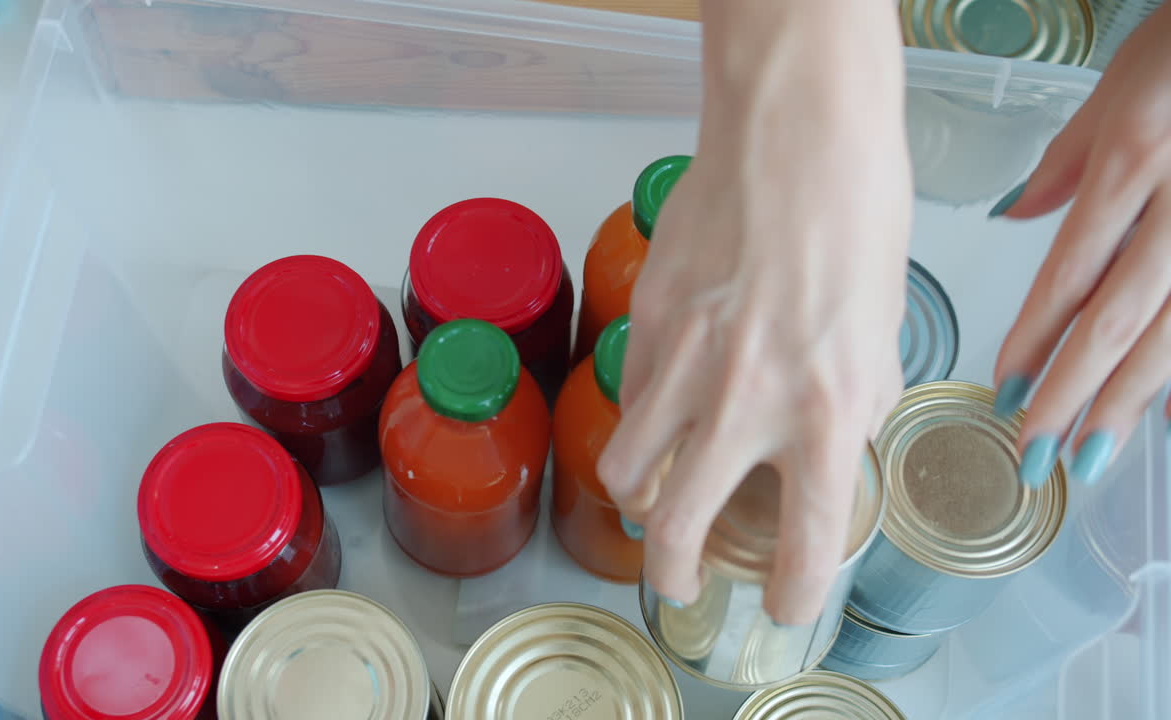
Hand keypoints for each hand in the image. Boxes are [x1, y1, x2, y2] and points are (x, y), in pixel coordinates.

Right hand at [597, 1, 910, 623]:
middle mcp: (748, 398)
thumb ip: (849, 404)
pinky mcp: (646, 319)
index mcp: (829, 407)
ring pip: (626, 467)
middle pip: (675, 527)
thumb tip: (824, 441)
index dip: (794, 595)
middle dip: (671, 574)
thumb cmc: (854, 217)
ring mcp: (685, 360)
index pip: (809, 540)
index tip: (786, 605)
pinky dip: (640, 414)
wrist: (796, 136)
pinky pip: (628, 393)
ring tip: (653, 483)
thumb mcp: (881, 332)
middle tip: (677, 576)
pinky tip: (665, 392)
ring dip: (637, 492)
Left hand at [990, 4, 1170, 487]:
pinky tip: (1167, 419)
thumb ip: (1067, 163)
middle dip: (1070, 394)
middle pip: (1116, 319)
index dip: (1033, 339)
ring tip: (1088, 455)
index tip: (1002, 389)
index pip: (1069, 273)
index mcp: (1132, 163)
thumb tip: (1013, 213)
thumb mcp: (1117, 90)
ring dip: (1128, 403)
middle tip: (1032, 453)